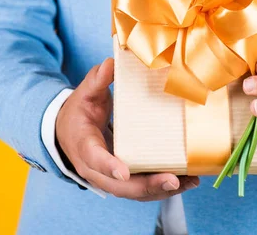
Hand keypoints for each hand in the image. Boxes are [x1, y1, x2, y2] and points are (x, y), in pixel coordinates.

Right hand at [56, 57, 199, 199]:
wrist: (68, 131)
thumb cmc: (79, 111)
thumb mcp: (85, 93)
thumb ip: (97, 80)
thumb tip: (110, 63)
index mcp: (84, 145)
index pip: (95, 158)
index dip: (109, 165)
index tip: (124, 172)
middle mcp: (95, 169)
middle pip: (120, 186)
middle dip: (147, 185)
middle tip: (173, 180)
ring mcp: (110, 177)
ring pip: (134, 192)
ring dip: (161, 190)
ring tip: (188, 181)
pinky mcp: (124, 178)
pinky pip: (142, 188)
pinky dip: (163, 188)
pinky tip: (186, 180)